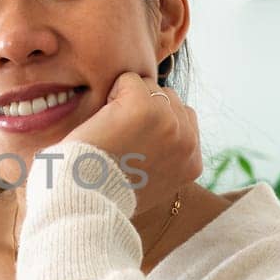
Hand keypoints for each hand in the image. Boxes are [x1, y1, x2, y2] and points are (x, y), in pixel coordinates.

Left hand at [62, 71, 202, 218]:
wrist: (86, 199)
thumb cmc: (107, 191)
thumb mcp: (152, 182)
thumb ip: (166, 156)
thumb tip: (161, 133)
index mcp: (193, 163)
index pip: (184, 118)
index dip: (154, 123)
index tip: (133, 147)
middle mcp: (188, 141)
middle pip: (169, 98)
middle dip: (144, 109)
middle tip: (121, 140)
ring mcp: (170, 122)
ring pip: (149, 86)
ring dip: (127, 101)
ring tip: (113, 132)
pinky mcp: (145, 106)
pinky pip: (128, 79)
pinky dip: (111, 94)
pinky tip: (104, 122)